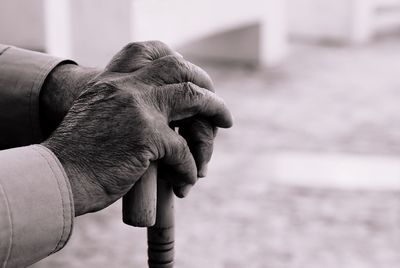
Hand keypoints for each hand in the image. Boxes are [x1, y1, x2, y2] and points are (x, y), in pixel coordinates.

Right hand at [42, 41, 232, 215]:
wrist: (57, 178)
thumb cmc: (76, 156)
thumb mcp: (94, 116)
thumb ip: (119, 107)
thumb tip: (155, 117)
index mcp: (111, 80)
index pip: (147, 51)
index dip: (174, 58)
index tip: (188, 73)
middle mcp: (127, 87)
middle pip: (179, 70)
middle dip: (205, 83)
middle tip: (216, 102)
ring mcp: (139, 109)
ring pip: (193, 99)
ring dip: (215, 112)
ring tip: (224, 125)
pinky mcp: (147, 137)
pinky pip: (183, 150)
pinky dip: (190, 168)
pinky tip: (185, 182)